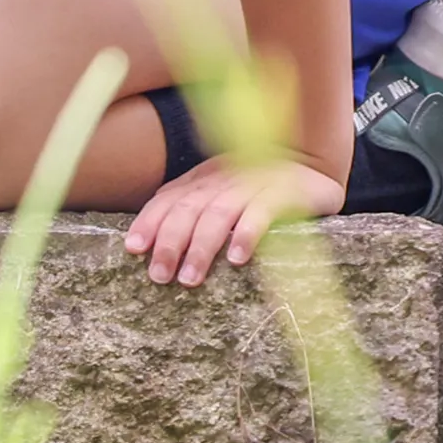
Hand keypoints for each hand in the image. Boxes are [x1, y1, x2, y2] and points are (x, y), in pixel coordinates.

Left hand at [122, 152, 342, 283]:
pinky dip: (246, 234)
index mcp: (202, 181)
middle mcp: (222, 180)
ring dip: (201, 247)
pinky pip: (261, 212)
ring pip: (218, 214)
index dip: (148, 222)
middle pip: (188, 209)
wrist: (310, 164)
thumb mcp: (218, 193)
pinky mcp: (284, 192)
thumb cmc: (256, 189)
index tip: (133, 249)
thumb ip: (188, 208)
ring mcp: (252, 184)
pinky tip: (237, 258)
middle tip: (159, 276)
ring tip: (190, 279)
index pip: (167, 199)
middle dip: (169, 242)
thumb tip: (147, 242)